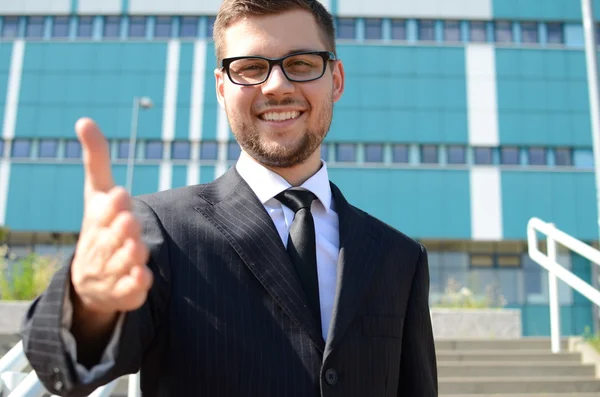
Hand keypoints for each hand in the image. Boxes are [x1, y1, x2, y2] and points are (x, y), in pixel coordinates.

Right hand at [70, 118, 152, 317]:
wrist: (91, 279)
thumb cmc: (100, 226)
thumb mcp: (97, 193)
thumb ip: (96, 160)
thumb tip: (83, 120)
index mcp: (95, 221)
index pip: (100, 214)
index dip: (110, 207)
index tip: (120, 194)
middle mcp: (99, 247)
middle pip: (111, 239)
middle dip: (121, 230)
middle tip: (130, 221)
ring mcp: (110, 271)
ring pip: (121, 263)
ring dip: (130, 255)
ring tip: (137, 248)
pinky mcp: (123, 293)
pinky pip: (129, 291)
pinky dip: (135, 285)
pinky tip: (143, 278)